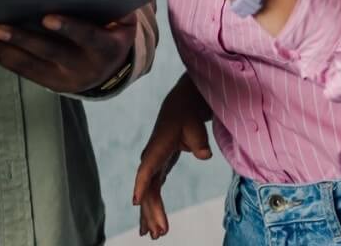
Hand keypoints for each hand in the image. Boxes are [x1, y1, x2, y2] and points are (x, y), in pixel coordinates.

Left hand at [0, 13, 136, 93]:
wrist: (113, 69)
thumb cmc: (110, 31)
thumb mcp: (121, 19)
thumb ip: (115, 6)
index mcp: (105, 48)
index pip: (87, 36)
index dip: (68, 27)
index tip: (47, 17)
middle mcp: (84, 68)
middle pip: (50, 52)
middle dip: (21, 39)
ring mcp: (65, 80)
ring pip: (30, 65)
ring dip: (2, 51)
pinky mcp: (49, 85)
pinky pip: (23, 71)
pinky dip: (1, 58)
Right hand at [133, 74, 212, 238]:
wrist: (180, 108)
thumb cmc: (188, 117)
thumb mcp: (195, 127)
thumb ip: (199, 141)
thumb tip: (204, 154)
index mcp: (157, 149)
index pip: (147, 169)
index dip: (141, 185)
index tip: (136, 202)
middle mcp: (150, 159)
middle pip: (148, 189)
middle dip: (151, 211)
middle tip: (160, 233)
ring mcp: (153, 165)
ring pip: (148, 194)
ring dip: (150, 215)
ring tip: (154, 237)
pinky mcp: (158, 170)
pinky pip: (152, 192)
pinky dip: (152, 209)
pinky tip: (152, 226)